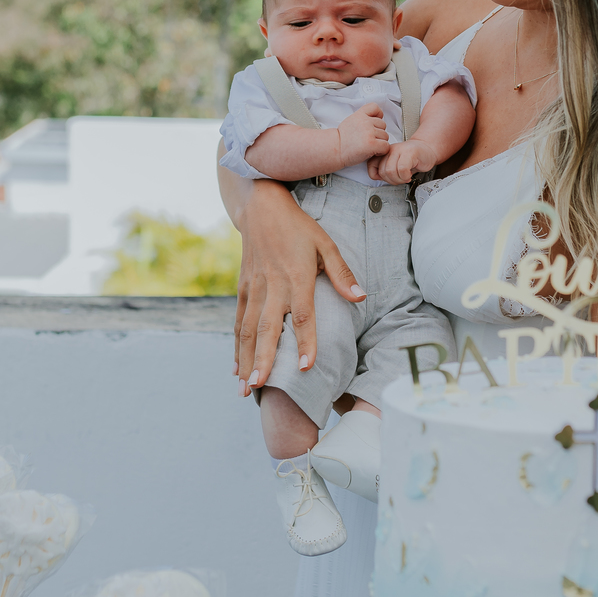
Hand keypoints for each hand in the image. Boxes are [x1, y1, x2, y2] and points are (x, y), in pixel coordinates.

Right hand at [234, 181, 364, 392]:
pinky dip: (236, 347)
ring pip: (248, 330)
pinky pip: (238, 322)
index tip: (307, 367)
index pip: (302, 315)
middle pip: (267, 329)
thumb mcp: (326, 243)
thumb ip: (342, 274)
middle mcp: (272, 286)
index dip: (305, 342)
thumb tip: (361, 298)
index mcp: (296, 277)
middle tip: (261, 387)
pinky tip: (237, 369)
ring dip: (246, 360)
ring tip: (246, 388)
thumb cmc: (299, 228)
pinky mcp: (242, 289)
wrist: (261, 208)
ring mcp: (254, 289)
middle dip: (264, 360)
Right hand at [335, 103, 391, 167]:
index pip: (375, 107)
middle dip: (378, 133)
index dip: (378, 115)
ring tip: (367, 146)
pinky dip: (381, 151)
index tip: (373, 123)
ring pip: (385, 136)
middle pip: (383, 125)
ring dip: (380, 142)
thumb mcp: (351, 121)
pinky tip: (372, 151)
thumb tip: (376, 118)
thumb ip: (363, 117)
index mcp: (360, 115)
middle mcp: (365, 122)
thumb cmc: (342, 140)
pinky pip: (386, 146)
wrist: (335, 150)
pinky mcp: (372, 144)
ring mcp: (369, 132)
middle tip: (367, 139)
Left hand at [367, 138, 434, 183]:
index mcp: (384, 152)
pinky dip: (406, 176)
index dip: (378, 176)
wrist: (427, 150)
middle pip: (383, 171)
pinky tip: (409, 174)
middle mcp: (390, 150)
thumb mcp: (395, 165)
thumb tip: (377, 178)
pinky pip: (402, 169)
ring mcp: (399, 150)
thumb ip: (385, 170)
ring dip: (400, 179)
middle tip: (400, 179)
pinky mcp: (410, 152)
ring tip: (405, 177)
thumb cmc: (412, 159)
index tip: (389, 178)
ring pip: (391, 171)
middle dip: (392, 180)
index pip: (371, 166)